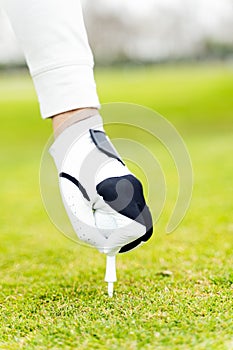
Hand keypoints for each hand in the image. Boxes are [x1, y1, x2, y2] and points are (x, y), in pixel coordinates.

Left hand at [49, 116, 152, 254]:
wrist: (79, 150)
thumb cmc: (75, 178)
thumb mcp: (78, 211)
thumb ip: (92, 234)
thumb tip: (107, 249)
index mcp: (120, 194)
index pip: (136, 228)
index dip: (122, 242)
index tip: (106, 247)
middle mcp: (133, 189)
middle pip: (143, 226)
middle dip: (127, 239)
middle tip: (108, 244)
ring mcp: (135, 186)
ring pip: (141, 218)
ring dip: (126, 229)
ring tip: (104, 225)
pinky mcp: (133, 185)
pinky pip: (136, 210)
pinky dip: (126, 220)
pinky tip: (107, 215)